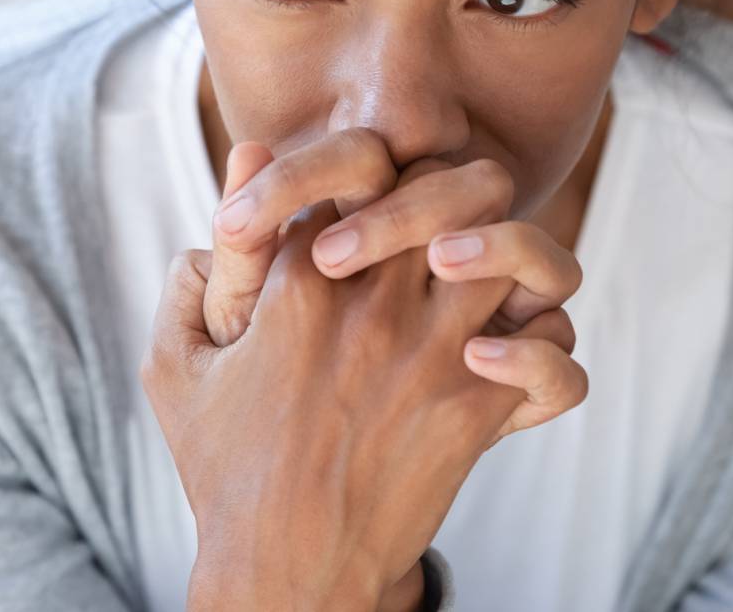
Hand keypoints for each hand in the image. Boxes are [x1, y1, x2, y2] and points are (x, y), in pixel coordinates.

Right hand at [141, 147, 582, 610]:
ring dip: (515, 255)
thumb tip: (231, 193)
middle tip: (441, 223)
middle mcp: (377, 303)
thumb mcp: (176, 368)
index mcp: (301, 277)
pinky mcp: (479, 410)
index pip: (361, 162)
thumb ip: (193, 276)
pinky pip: (556, 354)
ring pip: (524, 252)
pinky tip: (502, 360)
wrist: (284, 571)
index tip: (368, 204)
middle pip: (457, 183)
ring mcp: (437, 354)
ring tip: (481, 283)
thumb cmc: (225, 467)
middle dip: (456, 187)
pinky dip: (546, 353)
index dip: (373, 168)